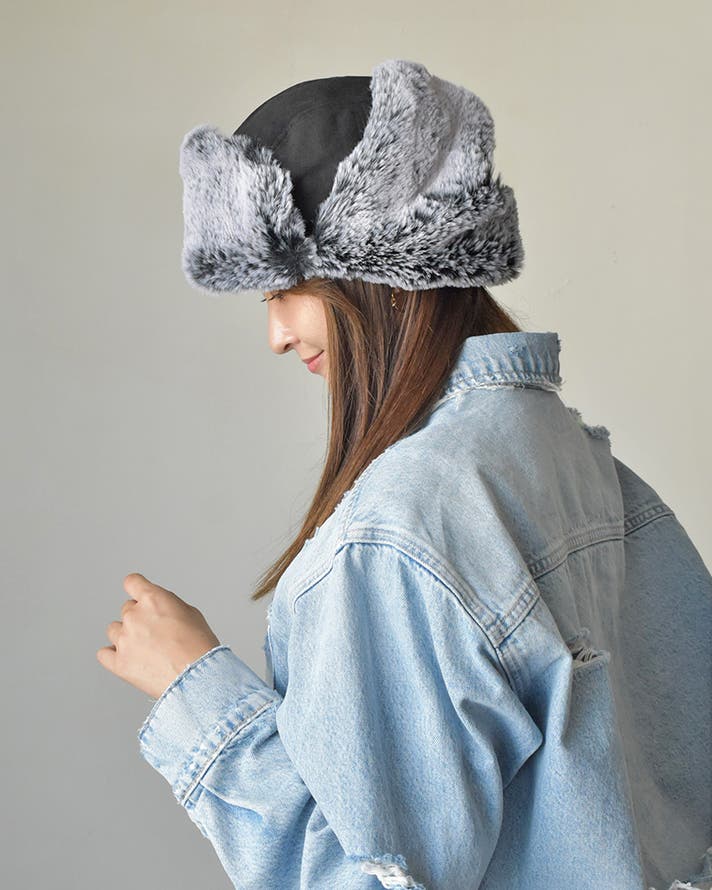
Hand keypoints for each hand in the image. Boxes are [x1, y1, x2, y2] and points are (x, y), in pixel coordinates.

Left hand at [97, 572, 220, 698]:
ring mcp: (124, 639)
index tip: (138, 593)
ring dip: (125, 635)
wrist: (197, 677)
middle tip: (155, 632)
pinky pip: (104, 653)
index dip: (137, 588)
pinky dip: (113, 654)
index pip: (132, 582)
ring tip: (144, 648)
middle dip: (139, 617)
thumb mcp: (191, 613)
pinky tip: (127, 657)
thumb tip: (158, 606)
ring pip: (113, 630)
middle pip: (126, 608)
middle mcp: (134, 616)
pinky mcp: (118, 662)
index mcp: (152, 599)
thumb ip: (168, 604)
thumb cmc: (199, 646)